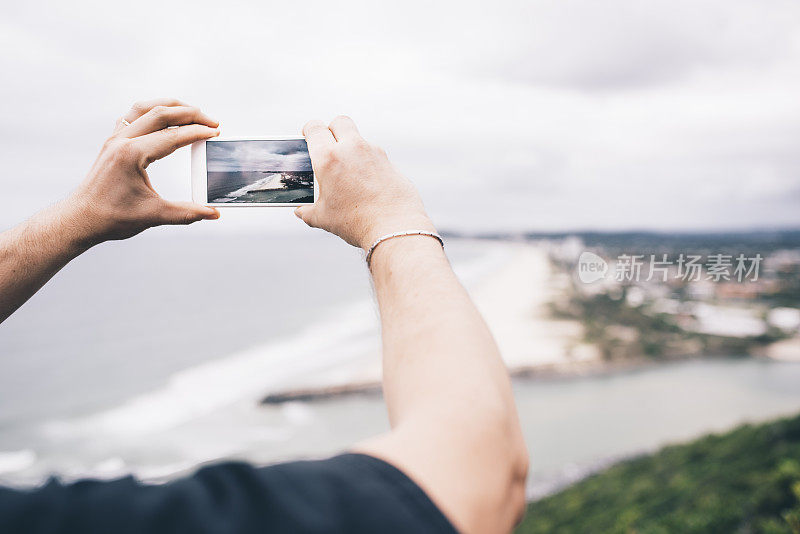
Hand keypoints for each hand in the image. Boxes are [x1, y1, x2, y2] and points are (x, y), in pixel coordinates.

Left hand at [67, 98, 220, 245]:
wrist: (82, 218)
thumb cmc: (113, 217)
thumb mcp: (154, 216)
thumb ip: (187, 213)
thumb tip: (213, 214)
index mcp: (131, 155)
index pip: (172, 136)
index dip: (197, 133)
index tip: (215, 133)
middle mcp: (121, 141)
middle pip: (160, 113)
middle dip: (189, 114)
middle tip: (212, 121)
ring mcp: (115, 139)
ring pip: (145, 108)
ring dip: (170, 106)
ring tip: (192, 111)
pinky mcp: (113, 142)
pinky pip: (133, 116)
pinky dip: (152, 112)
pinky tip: (164, 118)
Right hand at [294, 116, 434, 249]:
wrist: (394, 228)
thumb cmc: (356, 222)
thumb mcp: (324, 218)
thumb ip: (308, 211)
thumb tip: (301, 211)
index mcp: (328, 158)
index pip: (314, 128)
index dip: (309, 130)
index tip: (308, 136)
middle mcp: (352, 148)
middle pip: (340, 122)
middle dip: (332, 129)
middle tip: (329, 146)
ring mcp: (374, 153)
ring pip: (359, 139)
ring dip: (352, 149)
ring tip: (348, 172)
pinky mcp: (390, 162)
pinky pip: (375, 156)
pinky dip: (368, 163)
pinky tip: (367, 183)